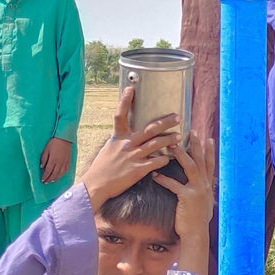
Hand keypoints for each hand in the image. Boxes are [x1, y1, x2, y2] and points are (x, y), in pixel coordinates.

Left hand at [41, 136, 72, 183]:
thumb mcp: (46, 150)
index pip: (48, 171)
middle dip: (49, 179)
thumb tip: (41, 167)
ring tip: (51, 180)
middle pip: (54, 174)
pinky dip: (62, 174)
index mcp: (53, 160)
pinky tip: (59, 175)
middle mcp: (59, 163)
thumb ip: (43, 159)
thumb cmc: (53, 143)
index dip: (45, 176)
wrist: (64, 138)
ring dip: (55, 178)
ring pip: (60, 174)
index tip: (42, 179)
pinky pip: (65, 170)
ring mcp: (65, 163)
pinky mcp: (68, 161)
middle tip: (45, 182)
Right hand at [81, 87, 180, 211]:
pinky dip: (164, 159)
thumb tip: (126, 133)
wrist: (95, 186)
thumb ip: (120, 140)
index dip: (124, 101)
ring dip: (170, 139)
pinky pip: (156, 161)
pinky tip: (170, 158)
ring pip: (156, 144)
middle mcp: (126, 144)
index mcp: (118, 137)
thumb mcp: (108, 149)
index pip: (120, 115)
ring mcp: (133, 156)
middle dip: (165, 122)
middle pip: (149, 129)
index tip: (131, 88)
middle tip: (177, 116)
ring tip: (179, 137)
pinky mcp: (138, 169)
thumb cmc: (102, 168)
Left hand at [152, 132, 215, 240]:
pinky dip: (164, 179)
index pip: (210, 164)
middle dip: (197, 145)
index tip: (208, 138)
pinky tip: (155, 174)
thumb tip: (201, 187)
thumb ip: (202, 193)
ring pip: (190, 167)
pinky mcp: (187, 198)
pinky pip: (174, 185)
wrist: (196, 235)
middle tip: (193, 132)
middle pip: (201, 161)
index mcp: (208, 186)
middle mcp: (205, 186)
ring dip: (181, 155)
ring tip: (172, 145)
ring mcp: (197, 191)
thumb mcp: (204, 204)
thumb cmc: (197, 221)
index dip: (209, 151)